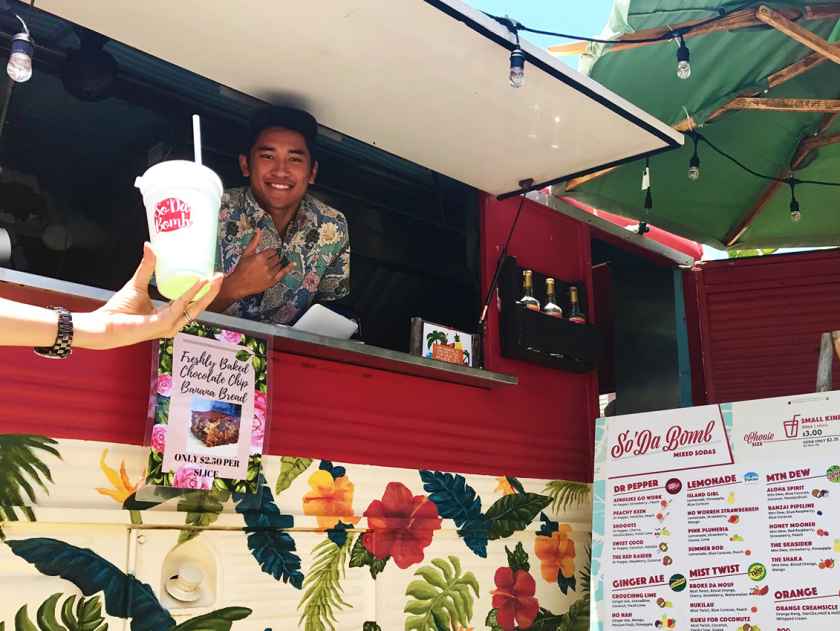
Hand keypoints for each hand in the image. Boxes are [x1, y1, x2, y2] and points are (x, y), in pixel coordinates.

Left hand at [74, 243, 223, 348]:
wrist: (102, 324)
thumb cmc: (118, 311)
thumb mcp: (138, 284)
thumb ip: (147, 267)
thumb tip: (150, 246)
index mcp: (168, 316)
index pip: (192, 305)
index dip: (204, 291)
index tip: (212, 276)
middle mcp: (172, 323)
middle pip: (198, 308)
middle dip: (211, 292)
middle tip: (220, 275)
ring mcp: (168, 326)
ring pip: (194, 309)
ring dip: (206, 293)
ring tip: (213, 279)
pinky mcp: (161, 324)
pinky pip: (180, 307)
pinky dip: (190, 294)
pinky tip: (198, 283)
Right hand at [224, 228, 294, 299]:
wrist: (238, 284)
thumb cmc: (241, 269)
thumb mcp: (246, 253)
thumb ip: (254, 242)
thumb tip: (259, 230)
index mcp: (260, 257)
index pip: (272, 251)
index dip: (271, 252)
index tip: (269, 254)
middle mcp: (266, 265)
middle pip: (277, 258)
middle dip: (274, 257)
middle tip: (268, 260)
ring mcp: (270, 274)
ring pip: (279, 264)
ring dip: (277, 263)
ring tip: (271, 265)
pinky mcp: (272, 281)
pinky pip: (283, 273)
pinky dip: (288, 268)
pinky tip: (292, 264)